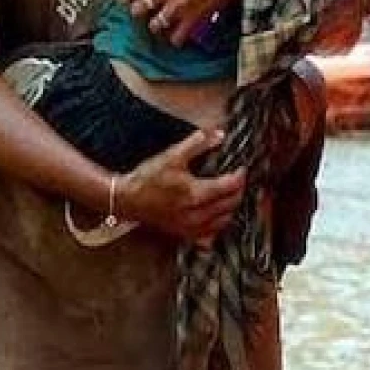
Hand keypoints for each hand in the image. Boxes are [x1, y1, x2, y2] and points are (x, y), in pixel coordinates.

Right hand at [116, 127, 245, 243]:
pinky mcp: (185, 234)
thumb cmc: (147, 178)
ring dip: (231, 208)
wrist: (127, 199)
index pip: (229, 186)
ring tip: (231, 195)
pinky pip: (211, 234)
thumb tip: (219, 135)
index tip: (242, 168)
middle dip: (239, 191)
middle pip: (230, 204)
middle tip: (239, 179)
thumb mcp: (172, 155)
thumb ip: (197, 144)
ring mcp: (191, 227)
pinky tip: (217, 214)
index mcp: (195, 194)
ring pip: (224, 221)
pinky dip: (219, 224)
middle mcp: (196, 214)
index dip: (240, 176)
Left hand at [118, 0, 255, 45]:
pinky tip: (176, 38)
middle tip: (140, 11)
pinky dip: (176, 38)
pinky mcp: (197, 14)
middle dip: (138, 11)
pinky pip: (179, 34)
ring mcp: (182, 2)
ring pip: (156, 24)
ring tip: (157, 24)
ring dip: (156, 25)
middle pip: (140, 8)